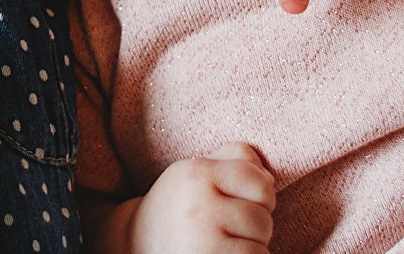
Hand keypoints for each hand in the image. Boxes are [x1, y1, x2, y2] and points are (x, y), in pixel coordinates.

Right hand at [119, 143, 275, 252]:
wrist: (137, 244)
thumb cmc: (178, 208)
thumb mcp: (196, 173)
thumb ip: (230, 159)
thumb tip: (266, 170)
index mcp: (196, 174)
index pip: (260, 180)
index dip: (261, 194)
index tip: (242, 201)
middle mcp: (198, 204)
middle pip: (263, 215)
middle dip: (254, 224)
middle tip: (226, 227)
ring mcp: (203, 237)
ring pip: (261, 241)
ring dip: (251, 245)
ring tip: (222, 242)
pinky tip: (221, 253)